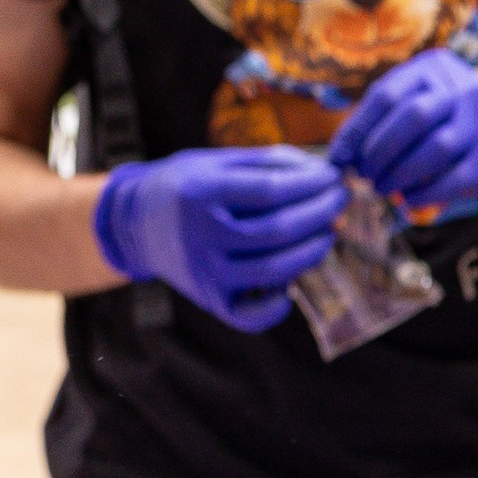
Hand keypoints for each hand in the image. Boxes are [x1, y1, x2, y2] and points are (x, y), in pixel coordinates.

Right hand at [92, 149, 347, 330]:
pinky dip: (279, 304)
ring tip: (328, 232)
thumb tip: (320, 170)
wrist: (136, 223)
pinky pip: (253, 315)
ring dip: (312, 251)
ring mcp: (206, 272)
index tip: (333, 176)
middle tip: (341, 200)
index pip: (271, 190)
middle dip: (320, 213)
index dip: (310, 184)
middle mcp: (201, 236)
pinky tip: (291, 282)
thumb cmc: (186, 187)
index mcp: (201, 193)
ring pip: (274, 270)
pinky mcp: (210, 300)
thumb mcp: (216, 162)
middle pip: (278, 230)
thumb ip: (267, 164)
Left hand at [332, 50, 477, 216]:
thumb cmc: (449, 120)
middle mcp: (461, 88)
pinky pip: (454, 178)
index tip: (340, 158)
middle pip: (413, 117)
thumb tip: (341, 157)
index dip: (357, 129)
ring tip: (383, 188)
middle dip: (380, 151)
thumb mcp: (421, 101)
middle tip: (365, 175)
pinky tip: (408, 201)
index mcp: (434, 68)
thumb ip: (384, 119)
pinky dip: (425, 193)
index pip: (387, 95)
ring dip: (400, 174)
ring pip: (436, 148)